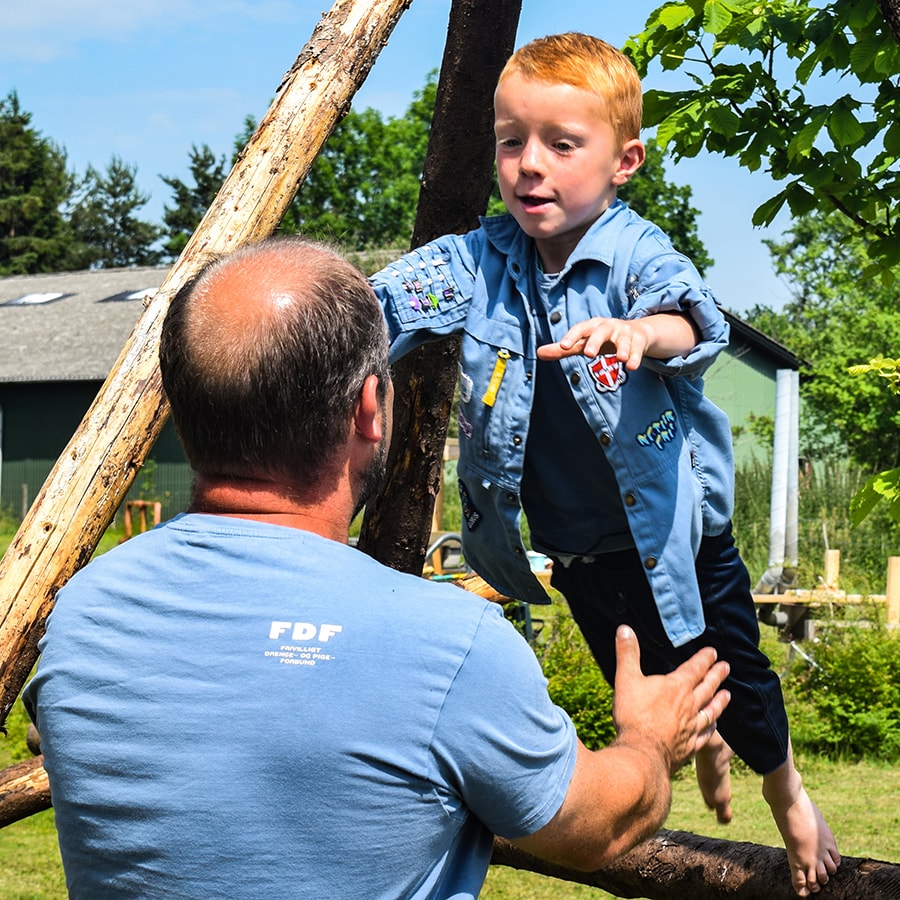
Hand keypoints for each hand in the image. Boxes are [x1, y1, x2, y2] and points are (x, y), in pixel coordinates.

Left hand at [536, 313, 697, 369]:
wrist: (637, 332)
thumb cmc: (603, 339)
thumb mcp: (584, 343)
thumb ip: (563, 350)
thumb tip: (538, 353)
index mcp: (592, 326)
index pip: (580, 329)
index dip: (572, 336)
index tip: (563, 346)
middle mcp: (608, 327)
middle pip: (601, 332)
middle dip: (595, 341)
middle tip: (588, 354)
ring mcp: (625, 333)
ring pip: (623, 340)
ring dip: (622, 348)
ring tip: (620, 359)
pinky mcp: (639, 341)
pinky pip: (637, 349)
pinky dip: (635, 357)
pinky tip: (632, 367)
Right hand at [612, 625, 730, 774]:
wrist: (642, 754)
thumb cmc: (634, 716)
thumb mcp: (626, 679)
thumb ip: (627, 654)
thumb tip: (624, 629)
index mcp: (676, 687)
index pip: (695, 668)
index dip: (704, 659)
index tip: (713, 652)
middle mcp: (689, 705)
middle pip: (708, 687)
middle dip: (717, 675)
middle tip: (726, 667)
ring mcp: (692, 726)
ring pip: (711, 710)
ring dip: (720, 701)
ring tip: (727, 694)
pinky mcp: (691, 745)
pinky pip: (707, 733)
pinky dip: (712, 726)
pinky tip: (715, 725)